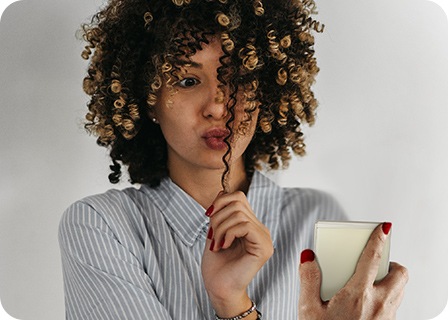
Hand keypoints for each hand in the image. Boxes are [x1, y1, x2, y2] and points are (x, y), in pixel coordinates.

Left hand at [201, 191, 272, 316]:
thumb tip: (222, 192)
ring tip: (216, 244)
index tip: (208, 216)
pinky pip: (245, 226)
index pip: (239, 197)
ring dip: (220, 228)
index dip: (221, 201)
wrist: (219, 288)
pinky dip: (229, 233)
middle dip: (218, 216)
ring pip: (239, 214)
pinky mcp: (264, 247)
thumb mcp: (215, 232)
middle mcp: (261, 229)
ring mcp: (265, 238)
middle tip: (212, 235)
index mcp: (251, 225)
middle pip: (238, 201)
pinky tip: (224, 246)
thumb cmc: (217, 265)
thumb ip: (220, 214)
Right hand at [299, 223, 408, 319]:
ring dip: (389, 279)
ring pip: (400, 289)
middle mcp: (379, 305)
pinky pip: (395, 304)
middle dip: (390, 262)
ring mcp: (387, 317)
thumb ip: (308, 279)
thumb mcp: (308, 310)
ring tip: (368, 280)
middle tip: (372, 261)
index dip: (378, 238)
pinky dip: (386, 296)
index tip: (383, 228)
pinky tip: (366, 303)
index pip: (373, 258)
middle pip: (399, 273)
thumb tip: (308, 257)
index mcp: (357, 295)